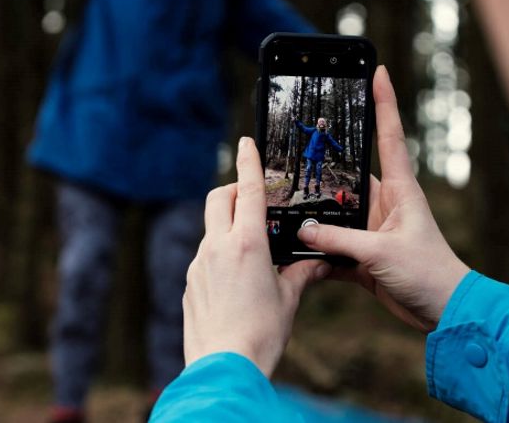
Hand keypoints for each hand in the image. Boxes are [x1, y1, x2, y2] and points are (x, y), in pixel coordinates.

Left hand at [183, 137, 330, 376]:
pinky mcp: (189, 283)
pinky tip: (236, 280)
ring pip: (210, 228)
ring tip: (252, 249)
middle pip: (217, 198)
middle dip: (232, 189)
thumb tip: (319, 263)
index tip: (245, 141)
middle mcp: (217, 247)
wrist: (224, 367)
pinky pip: (204, 256)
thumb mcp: (288, 298)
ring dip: (228, 225)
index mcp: (246, 244)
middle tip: (251, 198)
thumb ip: (302, 273)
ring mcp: (198, 264)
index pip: (246, 190)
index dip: (247, 161)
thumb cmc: (261, 333)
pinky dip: (219, 253)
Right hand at [298, 66, 469, 331]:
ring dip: (316, 217)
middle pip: (349, 178)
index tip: (377, 71)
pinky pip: (335, 246)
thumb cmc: (429, 272)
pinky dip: (318, 251)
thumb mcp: (382, 251)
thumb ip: (341, 239)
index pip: (389, 136)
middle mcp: (385, 204)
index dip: (384, 102)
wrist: (444, 312)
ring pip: (337, 215)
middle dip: (324, 170)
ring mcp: (374, 230)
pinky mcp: (366, 255)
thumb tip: (304, 228)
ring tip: (285, 209)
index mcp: (400, 190)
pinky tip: (296, 252)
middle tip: (294, 153)